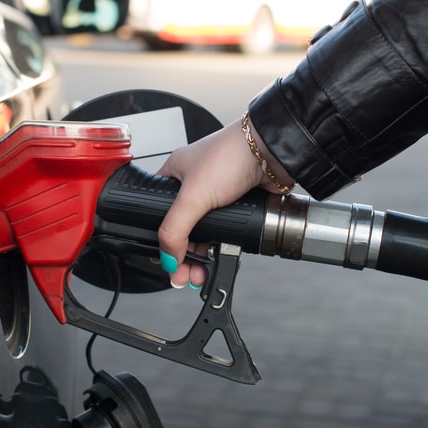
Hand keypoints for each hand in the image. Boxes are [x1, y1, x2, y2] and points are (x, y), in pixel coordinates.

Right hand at [156, 116, 293, 287]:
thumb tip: (168, 257)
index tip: (166, 260)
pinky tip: (219, 256)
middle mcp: (194, 185)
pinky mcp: (237, 205)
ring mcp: (217, 196)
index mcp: (174, 174)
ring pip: (204, 233)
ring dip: (202, 255)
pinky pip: (224, 232)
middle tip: (186, 274)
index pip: (157, 212)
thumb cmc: (231, 154)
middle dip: (183, 255)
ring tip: (202, 271)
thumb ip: (175, 229)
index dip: (160, 238)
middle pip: (182, 229)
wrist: (270, 153)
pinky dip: (221, 246)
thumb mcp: (193, 195)